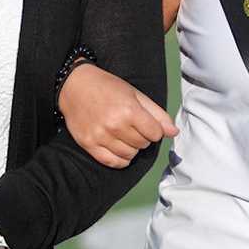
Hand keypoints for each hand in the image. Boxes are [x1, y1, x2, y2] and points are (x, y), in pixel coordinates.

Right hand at [59, 62, 176, 168]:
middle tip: (134, 126)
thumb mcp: (135, 94)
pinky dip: (121, 160)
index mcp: (129, 110)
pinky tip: (120, 149)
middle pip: (143, 144)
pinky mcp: (89, 145)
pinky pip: (112, 163)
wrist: (75, 85)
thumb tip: (173, 132)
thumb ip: (157, 114)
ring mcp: (100, 136)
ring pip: (129, 155)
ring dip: (132, 148)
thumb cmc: (106, 87)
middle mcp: (115, 125)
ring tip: (125, 136)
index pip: (155, 134)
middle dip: (143, 137)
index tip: (148, 124)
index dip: (155, 130)